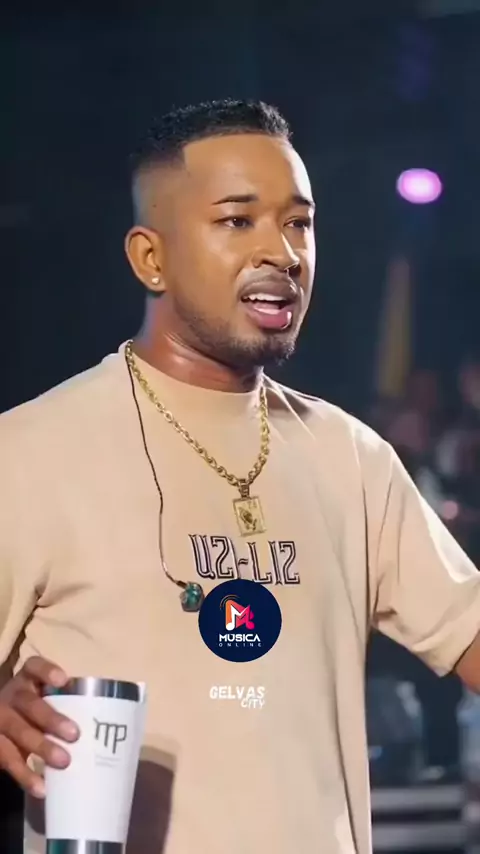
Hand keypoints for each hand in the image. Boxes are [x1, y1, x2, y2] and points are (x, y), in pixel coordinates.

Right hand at [0, 656, 79, 796]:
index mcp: (26, 680)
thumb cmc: (34, 713)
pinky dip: (25, 776)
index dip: (46, 671)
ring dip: (41, 747)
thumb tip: (106, 724)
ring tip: (64, 763)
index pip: (33, 667)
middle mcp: (10, 697)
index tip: (63, 680)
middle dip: (51, 718)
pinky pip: (8, 760)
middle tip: (74, 734)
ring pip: (17, 732)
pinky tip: (42, 787)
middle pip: (29, 704)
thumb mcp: (43, 700)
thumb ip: (64, 704)